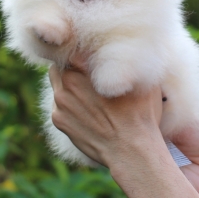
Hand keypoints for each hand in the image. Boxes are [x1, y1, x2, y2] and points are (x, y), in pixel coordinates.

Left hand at [48, 53, 163, 167]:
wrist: (131, 151)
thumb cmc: (141, 114)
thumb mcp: (142, 79)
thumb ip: (129, 60)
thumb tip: (131, 48)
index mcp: (85, 65)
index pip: (73, 46)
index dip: (80, 48)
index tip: (89, 53)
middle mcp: (68, 80)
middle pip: (61, 62)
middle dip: (71, 64)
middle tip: (86, 69)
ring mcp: (60, 101)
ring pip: (56, 81)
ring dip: (67, 81)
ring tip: (85, 90)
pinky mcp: (58, 119)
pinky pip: (58, 103)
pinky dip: (67, 102)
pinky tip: (85, 109)